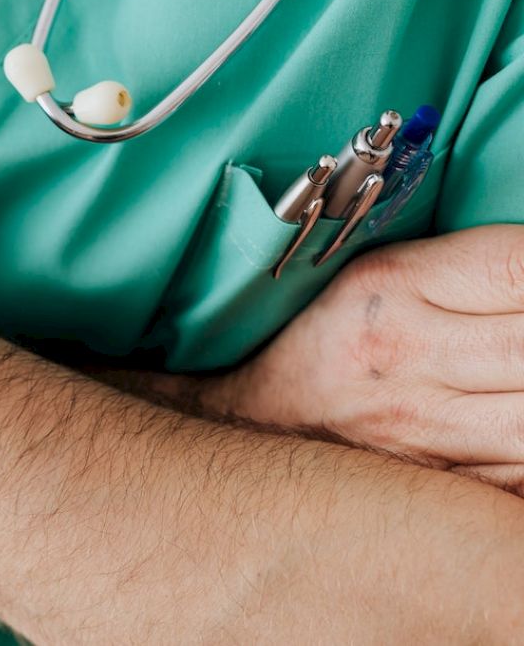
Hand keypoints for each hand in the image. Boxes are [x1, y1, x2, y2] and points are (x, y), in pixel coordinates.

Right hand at [203, 225, 523, 491]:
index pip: (516, 264)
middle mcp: (403, 352)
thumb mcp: (376, 276)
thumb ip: (468, 270)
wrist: (250, 420)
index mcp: (390, 283)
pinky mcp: (438, 483)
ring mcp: (420, 427)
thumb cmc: (328, 341)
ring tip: (517, 382)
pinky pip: (522, 476)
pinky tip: (512, 418)